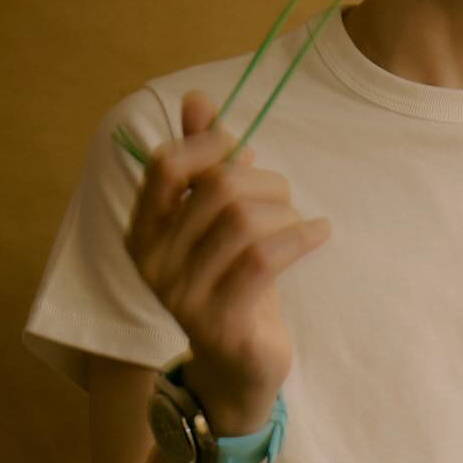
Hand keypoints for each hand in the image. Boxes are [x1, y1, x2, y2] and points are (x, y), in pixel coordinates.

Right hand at [125, 91, 332, 421]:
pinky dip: (301, 236)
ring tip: (301, 220)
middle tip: (284, 195)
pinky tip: (320, 232)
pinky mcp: (219, 321)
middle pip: (216, 189)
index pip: (166, 165)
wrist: (238, 365)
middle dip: (263, 181)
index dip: (209, 145)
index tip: (242, 149)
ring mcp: (182, 295)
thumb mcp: (214, 219)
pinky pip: (264, 259)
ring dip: (286, 211)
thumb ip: (202, 161)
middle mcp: (151, 262)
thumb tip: (198, 97)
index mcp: (142, 231)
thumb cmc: (230, 281)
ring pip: (244, 221)